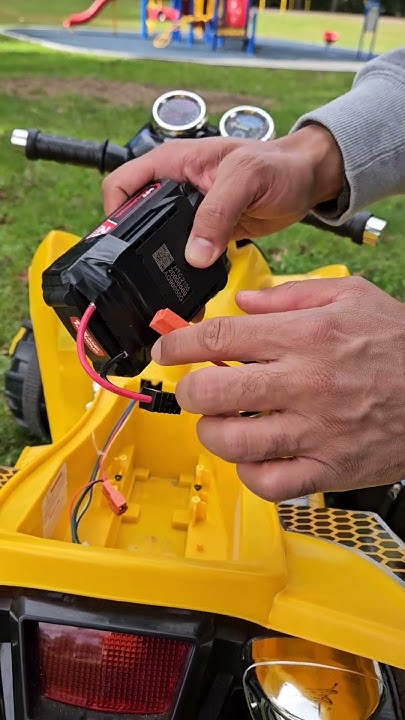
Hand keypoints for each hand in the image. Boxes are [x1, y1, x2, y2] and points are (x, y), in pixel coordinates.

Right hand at [102, 125, 343, 267]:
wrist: (306, 181)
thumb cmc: (278, 165)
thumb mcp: (246, 178)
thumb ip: (217, 212)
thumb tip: (194, 253)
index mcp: (172, 164)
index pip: (121, 185)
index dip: (112, 213)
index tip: (119, 243)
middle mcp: (174, 188)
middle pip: (134, 218)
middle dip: (133, 245)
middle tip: (139, 273)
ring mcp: (189, 213)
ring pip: (157, 240)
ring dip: (160, 262)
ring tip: (162, 285)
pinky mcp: (206, 233)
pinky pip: (184, 254)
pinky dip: (184, 270)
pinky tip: (189, 283)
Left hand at [151, 277, 404, 501]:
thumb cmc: (397, 343)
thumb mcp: (350, 296)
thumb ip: (291, 294)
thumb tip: (244, 301)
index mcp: (303, 336)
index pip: (218, 338)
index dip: (178, 344)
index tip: (167, 350)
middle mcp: (303, 383)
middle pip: (211, 393)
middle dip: (187, 391)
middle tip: (193, 389)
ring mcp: (314, 430)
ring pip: (232, 442)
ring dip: (211, 433)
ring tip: (218, 423)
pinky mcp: (328, 468)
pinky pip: (269, 483)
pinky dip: (248, 474)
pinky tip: (253, 456)